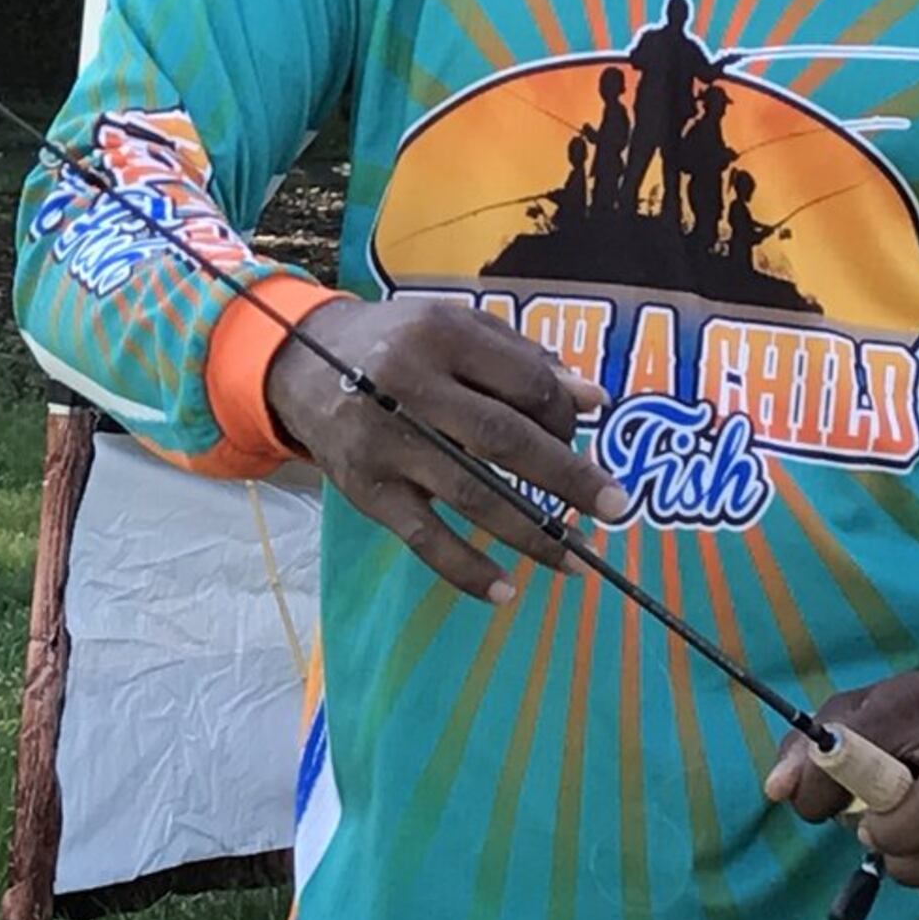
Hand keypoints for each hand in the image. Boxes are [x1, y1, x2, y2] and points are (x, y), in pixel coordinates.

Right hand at [264, 296, 627, 603]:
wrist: (302, 363)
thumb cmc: (398, 343)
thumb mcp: (456, 329)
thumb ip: (523, 360)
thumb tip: (595, 401)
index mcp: (441, 334)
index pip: (524, 382)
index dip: (565, 412)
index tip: (586, 433)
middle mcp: (409, 385)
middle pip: (503, 438)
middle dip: (568, 476)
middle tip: (617, 507)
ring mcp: (384, 443)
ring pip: (470, 493)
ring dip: (531, 531)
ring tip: (576, 557)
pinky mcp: (366, 490)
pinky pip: (423, 539)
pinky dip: (466, 569)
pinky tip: (507, 590)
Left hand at [760, 673, 918, 913]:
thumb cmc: (914, 730)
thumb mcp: (856, 718)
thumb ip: (807, 750)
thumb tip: (781, 790)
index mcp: (916, 702)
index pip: (859, 753)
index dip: (825, 791)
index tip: (817, 808)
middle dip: (889, 843)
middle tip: (875, 836)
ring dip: (917, 873)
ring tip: (905, 853)